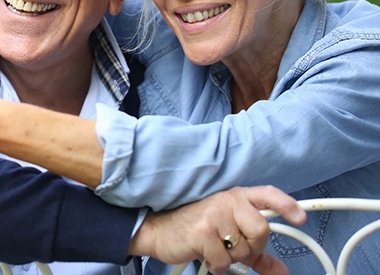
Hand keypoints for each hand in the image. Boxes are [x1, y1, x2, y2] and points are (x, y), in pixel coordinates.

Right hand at [130, 185, 305, 274]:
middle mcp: (227, 200)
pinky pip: (225, 262)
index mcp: (236, 196)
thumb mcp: (229, 235)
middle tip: (236, 245)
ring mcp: (214, 214)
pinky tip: (206, 254)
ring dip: (232, 258)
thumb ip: (257, 252)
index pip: (267, 194)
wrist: (161, 229)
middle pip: (261, 229)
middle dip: (253, 246)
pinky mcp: (202, 231)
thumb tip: (281, 270)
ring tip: (216, 248)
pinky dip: (217, 266)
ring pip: (244, 249)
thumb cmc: (198, 229)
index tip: (300, 217)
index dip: (286, 204)